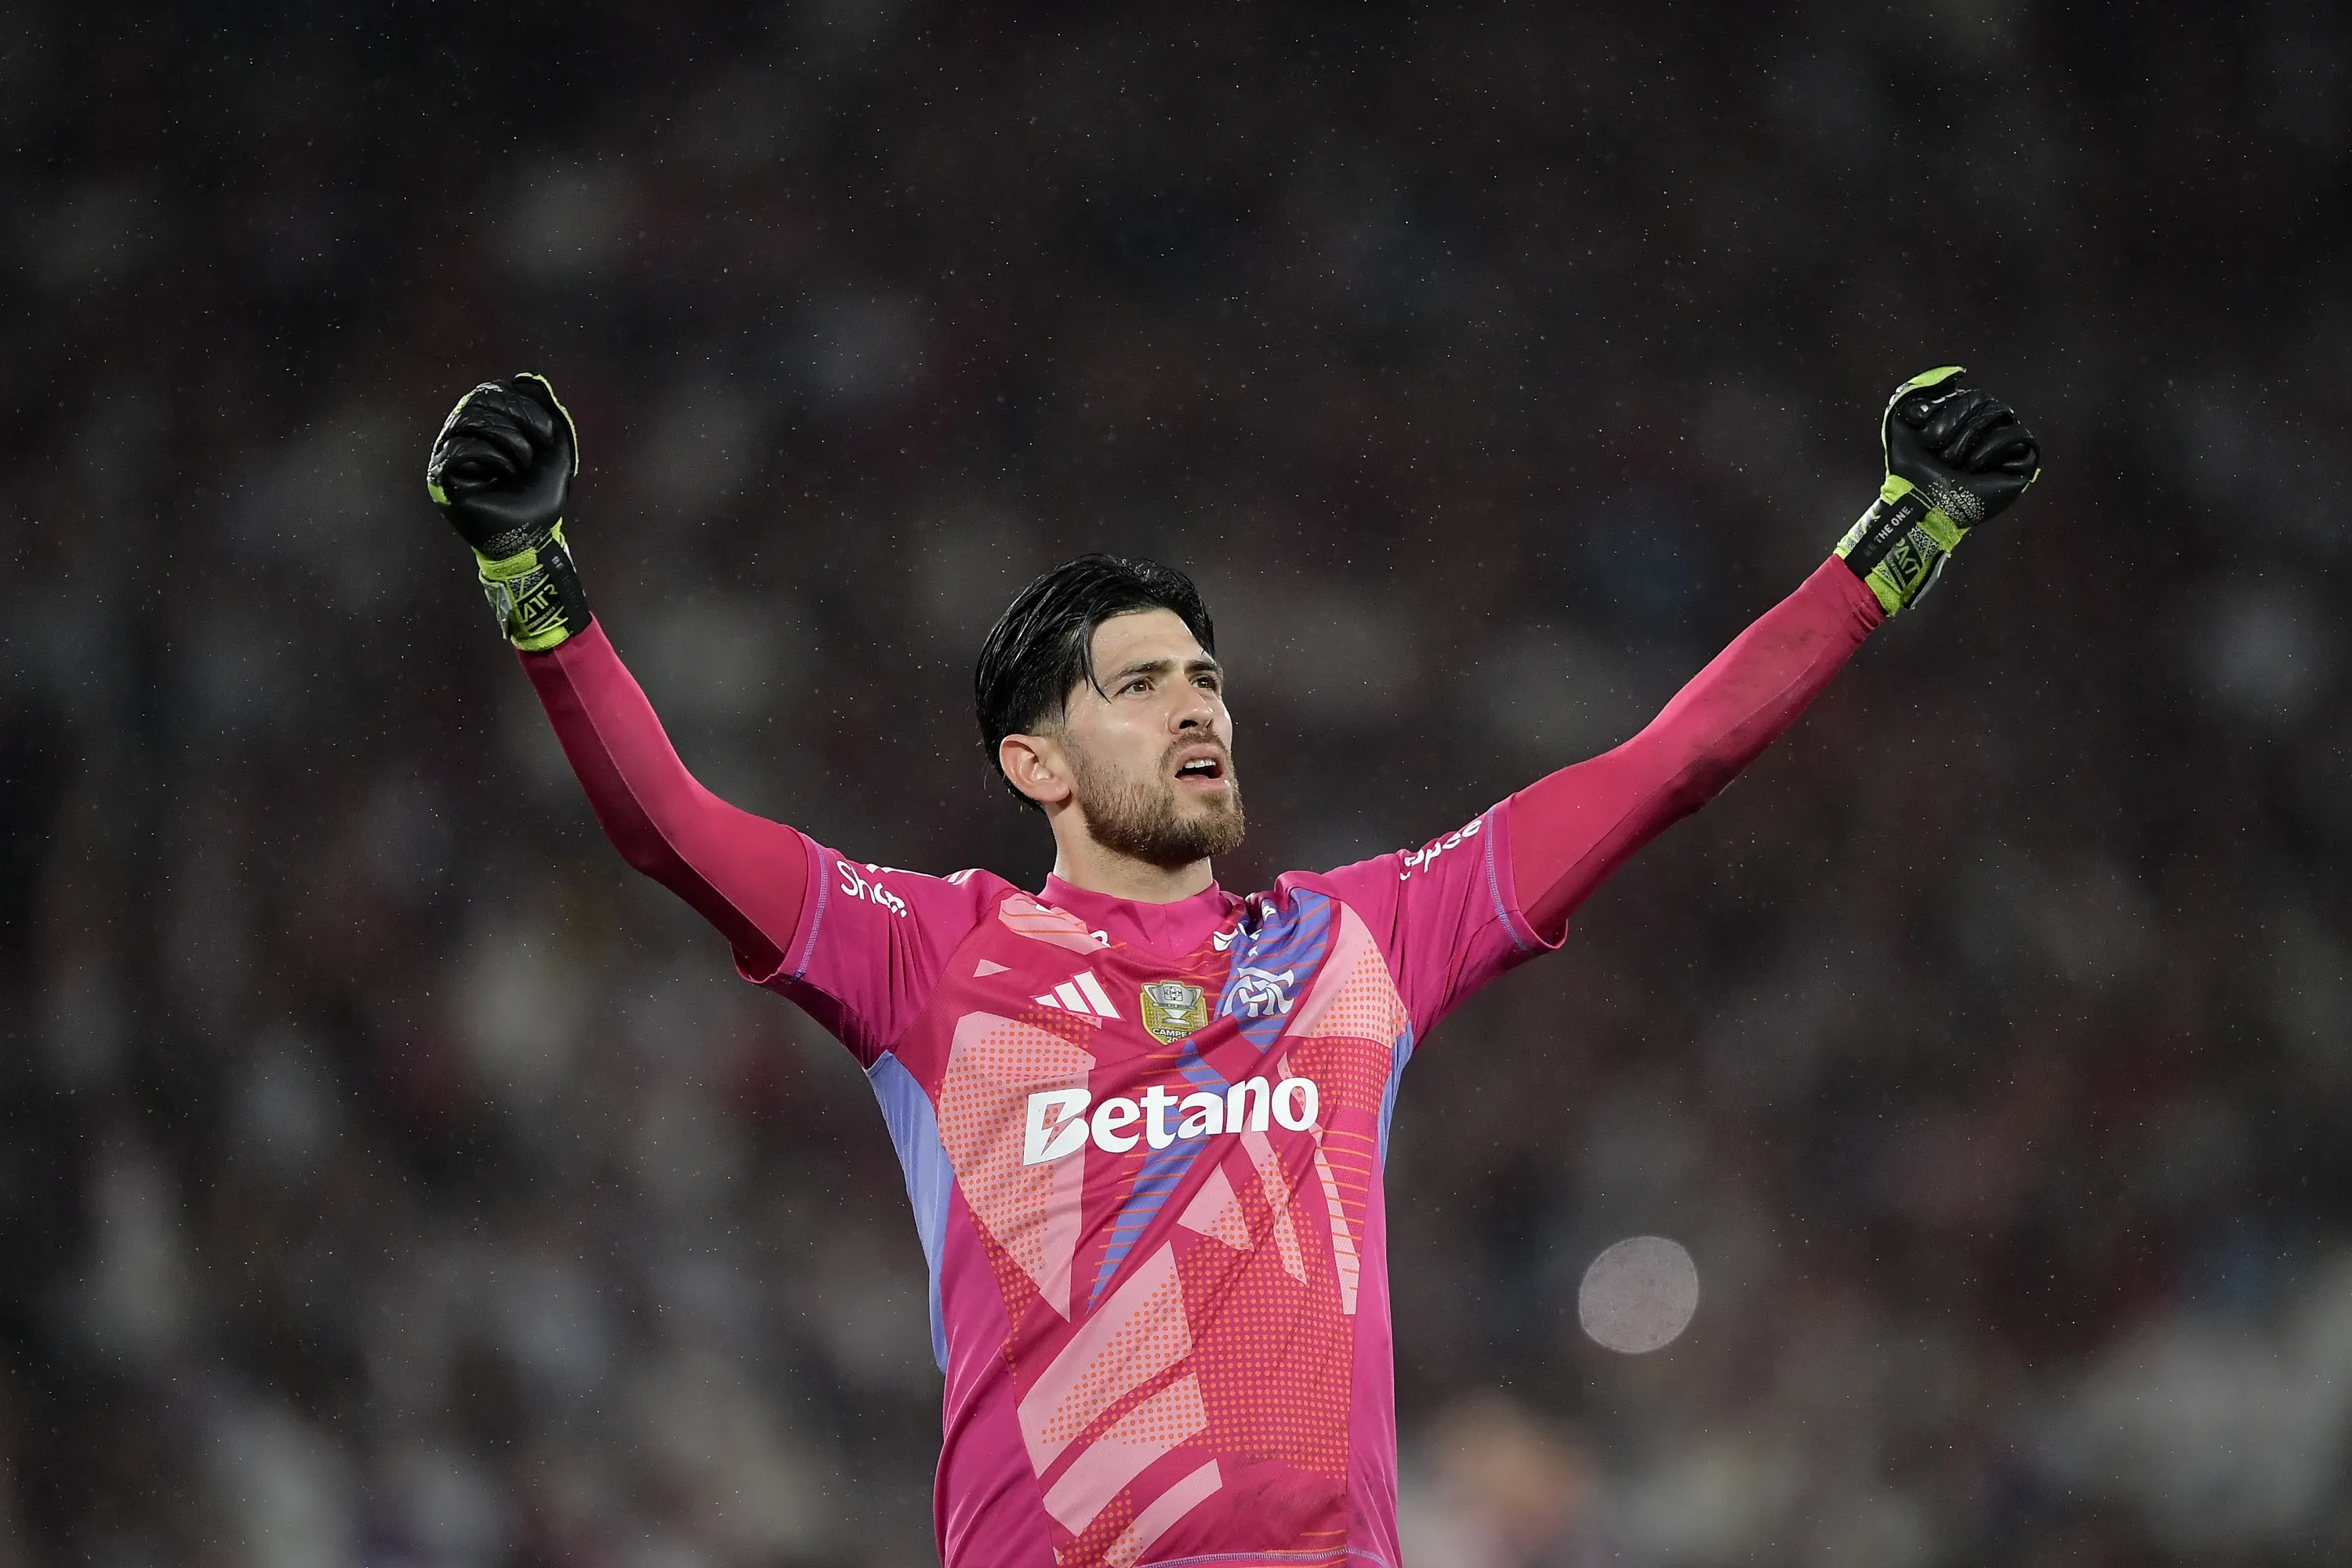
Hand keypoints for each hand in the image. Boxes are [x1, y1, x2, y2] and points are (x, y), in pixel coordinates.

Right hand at [424, 373, 589, 649]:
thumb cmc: (540, 497)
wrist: (533, 536)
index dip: (521, 405)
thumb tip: (526, 378)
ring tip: (522, 464)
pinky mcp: (442, 478)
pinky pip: (459, 448)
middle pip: (477, 400)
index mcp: (483, 427)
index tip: (547, 434)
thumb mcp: (554, 448)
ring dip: (507, 439)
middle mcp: (459, 436)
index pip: (490, 392)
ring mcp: (447, 456)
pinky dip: (490, 457)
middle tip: (537, 448)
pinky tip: (503, 474)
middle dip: (517, 419)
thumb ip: (545, 412)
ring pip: (467, 419)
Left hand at [1835, 366, 2041, 614]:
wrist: (1920, 503)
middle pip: (1985, 402)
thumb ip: (1917, 391)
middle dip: (1954, 428)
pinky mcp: (2023, 462)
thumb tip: (1957, 374)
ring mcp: (2008, 445)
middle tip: (1940, 455)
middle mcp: (1991, 427)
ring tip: (1953, 464)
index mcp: (1968, 417)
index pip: (1969, 396)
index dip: (1946, 413)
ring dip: (1967, 441)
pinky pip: (2017, 435)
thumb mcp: (1901, 422)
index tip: (1926, 439)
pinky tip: (1974, 468)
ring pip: (2000, 414)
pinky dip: (1990, 449)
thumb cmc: (1910, 468)